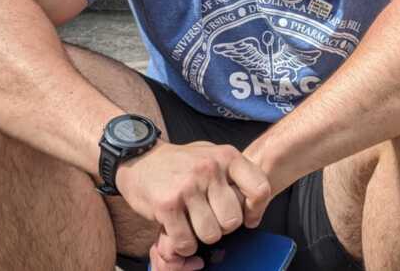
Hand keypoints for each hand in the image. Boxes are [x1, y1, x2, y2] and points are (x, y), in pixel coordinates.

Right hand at [116, 141, 270, 263]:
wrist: (140, 157)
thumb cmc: (181, 162)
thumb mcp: (212, 155)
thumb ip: (234, 174)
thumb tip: (256, 202)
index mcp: (227, 156)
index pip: (259, 189)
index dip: (256, 210)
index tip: (248, 217)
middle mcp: (209, 169)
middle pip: (233, 220)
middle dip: (222, 226)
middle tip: (210, 217)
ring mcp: (188, 186)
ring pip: (211, 234)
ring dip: (201, 236)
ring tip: (192, 223)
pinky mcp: (167, 205)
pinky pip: (186, 242)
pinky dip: (183, 245)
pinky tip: (178, 230)